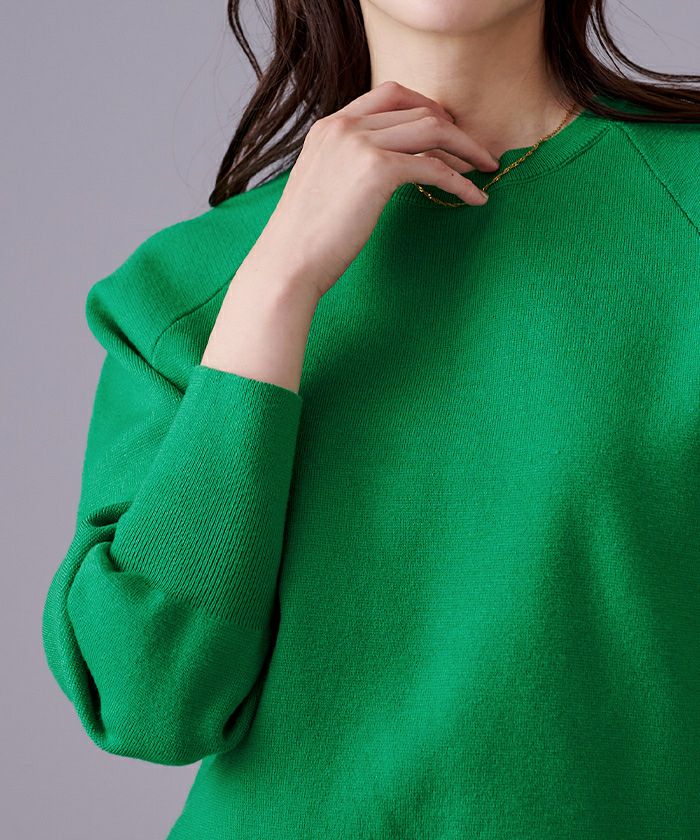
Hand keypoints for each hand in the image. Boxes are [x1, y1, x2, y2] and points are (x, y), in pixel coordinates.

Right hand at [259, 79, 499, 299]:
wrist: (287, 263)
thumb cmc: (304, 240)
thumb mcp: (322, 186)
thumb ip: (347, 166)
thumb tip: (380, 174)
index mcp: (329, 126)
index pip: (388, 95)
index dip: (425, 107)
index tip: (446, 129)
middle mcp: (344, 126)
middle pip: (416, 107)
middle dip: (453, 126)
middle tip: (474, 150)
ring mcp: (360, 144)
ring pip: (432, 128)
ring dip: (466, 147)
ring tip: (486, 167)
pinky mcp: (377, 171)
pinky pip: (435, 167)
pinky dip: (461, 181)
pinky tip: (475, 199)